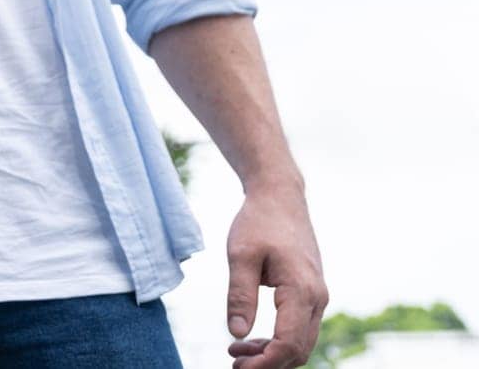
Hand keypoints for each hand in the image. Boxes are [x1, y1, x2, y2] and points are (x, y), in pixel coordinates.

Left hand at [224, 181, 327, 368]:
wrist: (280, 197)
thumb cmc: (258, 222)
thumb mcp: (240, 255)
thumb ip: (239, 295)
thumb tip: (237, 334)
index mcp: (301, 291)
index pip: (288, 343)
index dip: (264, 363)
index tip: (238, 368)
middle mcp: (317, 298)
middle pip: (299, 349)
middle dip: (268, 364)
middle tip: (233, 363)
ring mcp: (317, 297)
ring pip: (301, 342)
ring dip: (272, 354)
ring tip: (237, 354)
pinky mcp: (310, 294)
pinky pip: (300, 328)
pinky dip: (279, 340)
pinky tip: (251, 338)